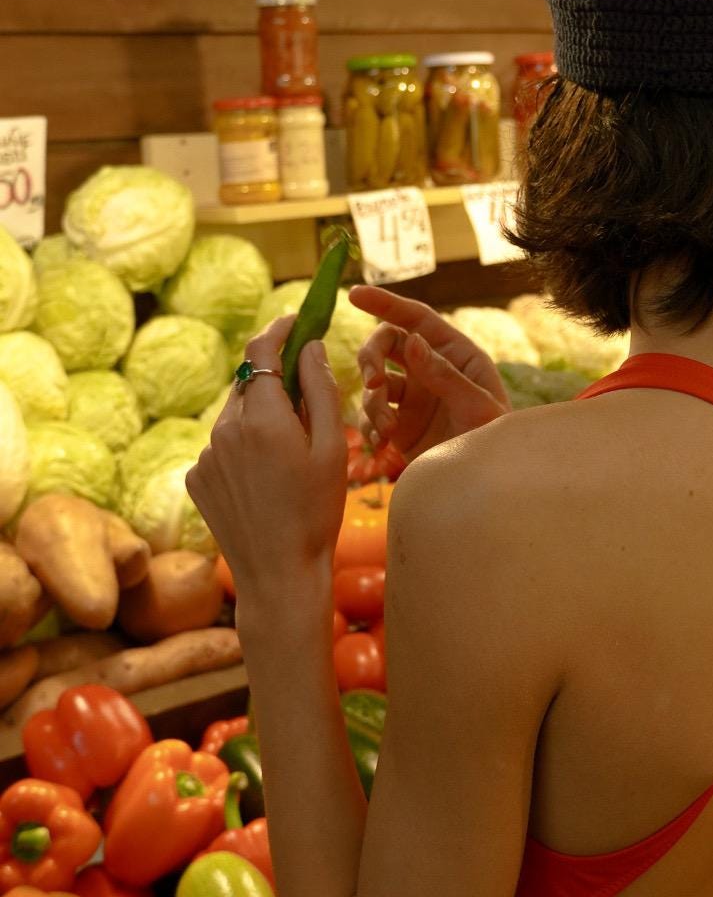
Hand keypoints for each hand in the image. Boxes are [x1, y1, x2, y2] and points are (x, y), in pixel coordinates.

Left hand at [186, 318, 347, 627]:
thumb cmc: (316, 513)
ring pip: (236, 415)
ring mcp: (206, 455)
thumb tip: (311, 346)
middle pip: (251, 382)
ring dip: (262, 418)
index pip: (262, 349)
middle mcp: (225, 430)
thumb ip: (322, 390)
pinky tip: (266, 480)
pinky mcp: (196, 478)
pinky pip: (222, 446)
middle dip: (278, 381)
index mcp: (263, 418)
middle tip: (309, 402)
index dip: (280, 328)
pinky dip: (244, 448)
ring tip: (290, 457)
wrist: (278, 574)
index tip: (298, 321)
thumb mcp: (333, 449)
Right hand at [348, 287, 509, 460]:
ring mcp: (413, 397)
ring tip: (387, 430)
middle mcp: (430, 370)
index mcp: (455, 354)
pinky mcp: (400, 425)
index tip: (355, 295)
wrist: (487, 483)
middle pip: (386, 345)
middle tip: (373, 382)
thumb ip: (444, 375)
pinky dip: (368, 426)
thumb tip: (413, 342)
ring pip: (374, 383)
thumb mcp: (477, 406)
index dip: (386, 303)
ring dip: (373, 402)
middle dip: (371, 358)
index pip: (416, 319)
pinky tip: (380, 443)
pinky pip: (370, 415)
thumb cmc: (495, 441)